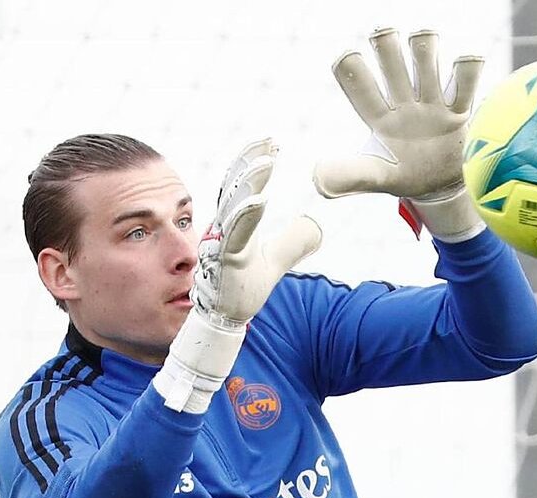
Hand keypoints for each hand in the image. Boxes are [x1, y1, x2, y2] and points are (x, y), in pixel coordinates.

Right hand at [193, 139, 321, 324]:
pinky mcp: (224, 259)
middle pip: (235, 187)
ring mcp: (222, 242)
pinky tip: (259, 200)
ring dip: (249, 183)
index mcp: (235, 224)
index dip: (254, 163)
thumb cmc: (243, 286)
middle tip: (268, 142)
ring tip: (265, 163)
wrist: (225, 316)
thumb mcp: (277, 260)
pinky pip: (234, 233)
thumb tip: (314, 224)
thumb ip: (293, 241)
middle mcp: (224, 228)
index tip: (270, 143)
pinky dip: (245, 214)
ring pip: (234, 206)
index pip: (242, 186)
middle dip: (250, 162)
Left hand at [313, 28, 487, 241]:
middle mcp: (402, 99)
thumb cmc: (403, 176)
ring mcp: (431, 99)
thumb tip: (316, 177)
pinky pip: (465, 77)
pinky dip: (467, 65)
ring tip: (424, 53)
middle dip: (385, 43)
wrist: (443, 189)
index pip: (358, 85)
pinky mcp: (459, 107)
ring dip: (423, 47)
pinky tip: (464, 65)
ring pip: (425, 54)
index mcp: (377, 115)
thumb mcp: (376, 178)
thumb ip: (348, 176)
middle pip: (389, 55)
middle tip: (384, 39)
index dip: (351, 69)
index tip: (346, 58)